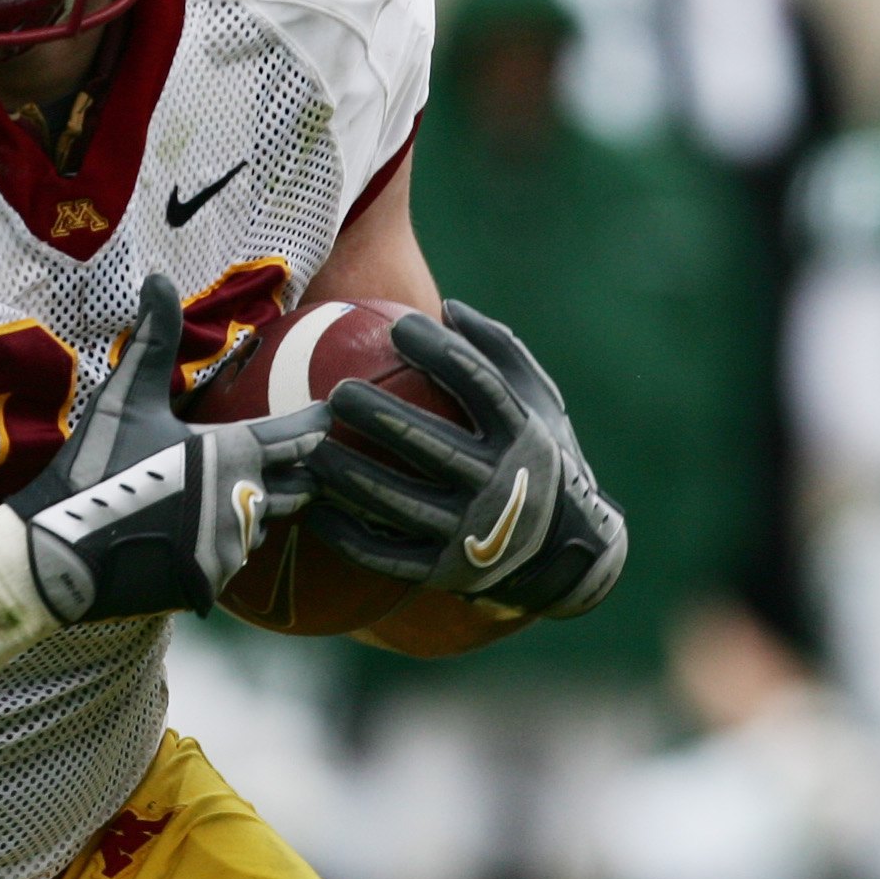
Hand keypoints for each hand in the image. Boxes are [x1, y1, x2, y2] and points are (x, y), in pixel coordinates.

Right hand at [8, 274, 325, 623]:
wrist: (57, 554)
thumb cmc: (94, 467)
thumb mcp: (124, 399)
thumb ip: (153, 339)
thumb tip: (158, 277)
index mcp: (231, 453)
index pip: (295, 436)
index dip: (316, 424)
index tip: (334, 417)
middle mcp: (243, 503)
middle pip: (293, 489)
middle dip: (296, 476)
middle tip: (303, 464)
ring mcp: (229, 550)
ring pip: (259, 527)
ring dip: (252, 513)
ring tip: (240, 499)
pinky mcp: (210, 584)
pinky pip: (229, 560)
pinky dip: (219, 546)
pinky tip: (193, 536)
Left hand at [305, 301, 627, 615]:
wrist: (567, 553)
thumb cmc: (540, 456)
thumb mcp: (540, 403)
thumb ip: (500, 352)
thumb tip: (448, 306)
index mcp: (522, 437)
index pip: (482, 388)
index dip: (442, 355)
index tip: (400, 326)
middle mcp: (499, 484)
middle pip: (434, 447)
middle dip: (384, 420)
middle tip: (338, 393)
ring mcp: (471, 533)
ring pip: (402, 504)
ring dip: (353, 478)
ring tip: (312, 450)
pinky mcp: (444, 571)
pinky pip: (388, 556)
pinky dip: (349, 538)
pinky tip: (313, 512)